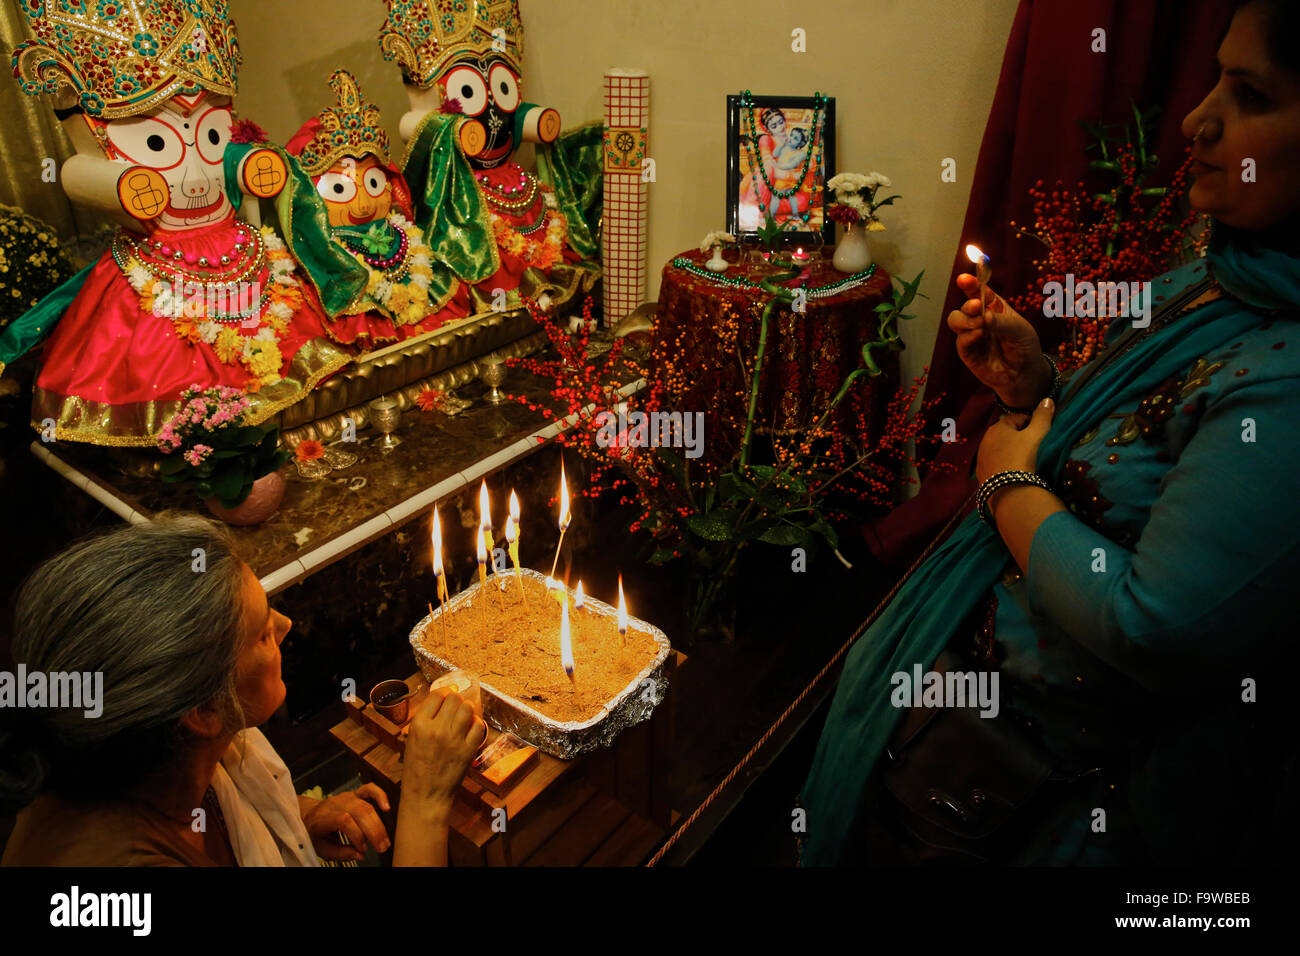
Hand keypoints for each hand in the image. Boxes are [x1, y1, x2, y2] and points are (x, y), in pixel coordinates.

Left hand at [300, 783, 390, 861]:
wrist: (308, 815)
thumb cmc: (314, 833)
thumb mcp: (321, 848)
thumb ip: (340, 853)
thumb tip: (360, 855)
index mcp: (322, 817)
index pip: (343, 820)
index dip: (357, 835)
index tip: (362, 849)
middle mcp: (334, 804)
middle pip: (359, 812)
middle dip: (373, 832)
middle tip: (381, 848)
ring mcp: (345, 797)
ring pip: (366, 806)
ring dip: (379, 824)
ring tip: (385, 840)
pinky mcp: (354, 793)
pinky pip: (369, 789)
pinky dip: (380, 796)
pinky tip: (387, 807)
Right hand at [401, 686, 486, 806]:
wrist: (425, 795)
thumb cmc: (417, 768)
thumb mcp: (412, 739)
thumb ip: (426, 719)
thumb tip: (443, 698)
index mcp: (419, 725)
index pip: (437, 695)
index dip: (444, 693)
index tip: (447, 696)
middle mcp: (437, 729)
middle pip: (454, 698)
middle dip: (456, 700)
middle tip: (456, 707)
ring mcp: (454, 739)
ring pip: (468, 708)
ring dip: (467, 709)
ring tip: (464, 716)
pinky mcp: (468, 749)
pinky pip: (479, 725)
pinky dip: (476, 723)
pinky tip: (471, 728)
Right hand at [948, 274, 1045, 405]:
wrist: (1024, 374)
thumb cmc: (1024, 347)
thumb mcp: (1020, 330)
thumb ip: (1002, 321)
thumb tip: (984, 316)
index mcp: (994, 307)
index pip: (979, 291)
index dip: (970, 284)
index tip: (964, 279)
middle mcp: (979, 318)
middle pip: (964, 305)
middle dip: (968, 304)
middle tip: (978, 307)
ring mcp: (971, 334)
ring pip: (955, 320)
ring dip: (965, 319)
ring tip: (981, 326)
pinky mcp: (967, 351)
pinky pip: (960, 340)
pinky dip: (968, 336)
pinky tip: (980, 336)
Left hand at [976, 398, 1055, 485]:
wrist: (1011, 493)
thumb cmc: (1026, 458)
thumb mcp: (1039, 434)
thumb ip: (1043, 416)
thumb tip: (1048, 400)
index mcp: (998, 427)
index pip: (1018, 418)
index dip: (1032, 423)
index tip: (1043, 433)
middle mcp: (985, 441)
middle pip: (1007, 434)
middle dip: (1021, 438)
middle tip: (1036, 448)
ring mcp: (982, 459)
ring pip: (1000, 450)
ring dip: (1012, 452)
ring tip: (1026, 462)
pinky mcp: (982, 476)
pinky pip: (997, 466)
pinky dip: (1005, 466)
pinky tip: (1015, 473)